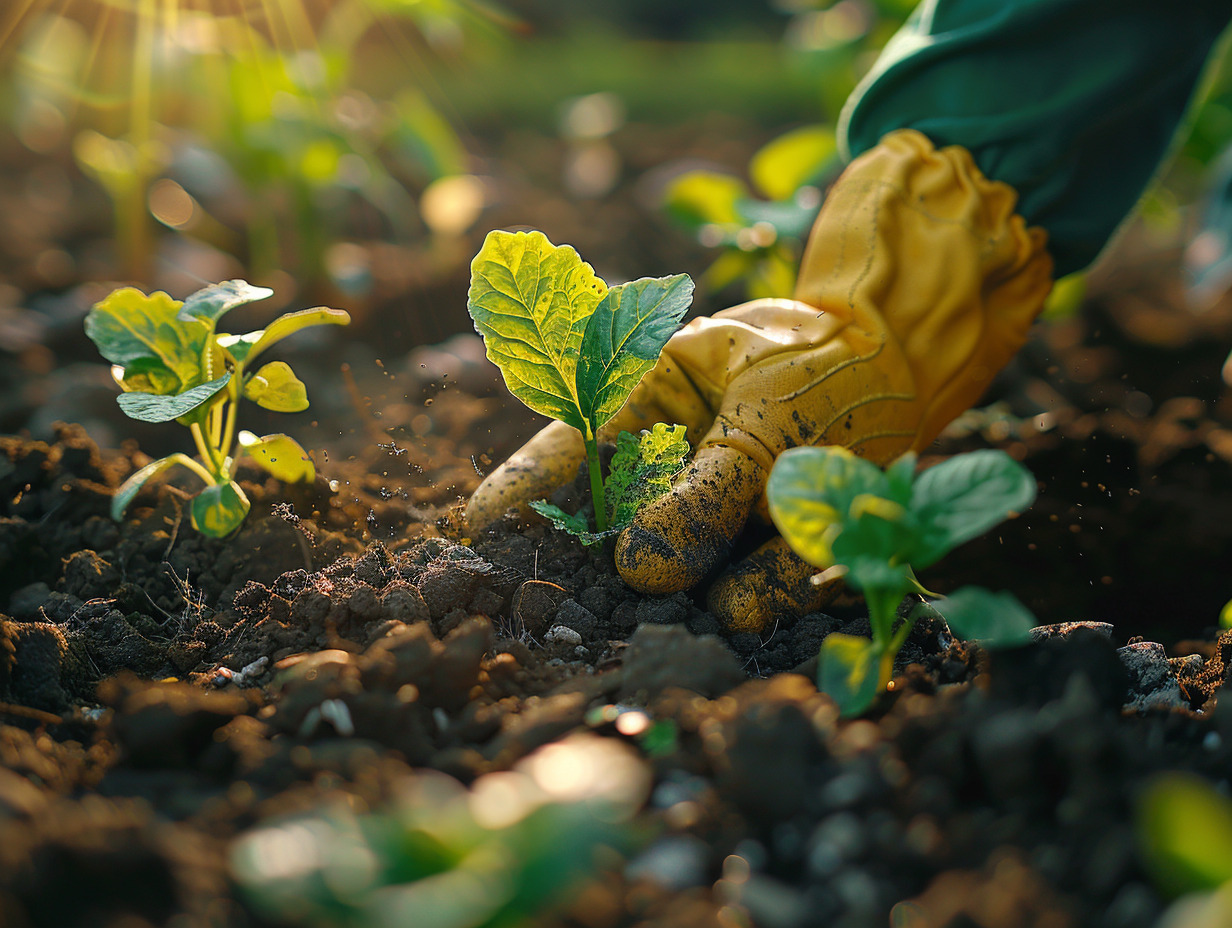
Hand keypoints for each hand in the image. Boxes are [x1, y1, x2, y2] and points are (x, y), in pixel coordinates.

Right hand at [467, 130, 1052, 631]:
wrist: (910, 355)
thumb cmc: (816, 356)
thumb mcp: (759, 406)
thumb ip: (707, 487)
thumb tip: (640, 568)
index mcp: (643, 411)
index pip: (567, 455)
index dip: (522, 497)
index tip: (480, 540)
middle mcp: (673, 472)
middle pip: (613, 528)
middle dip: (589, 572)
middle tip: (556, 612)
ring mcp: (722, 516)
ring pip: (685, 566)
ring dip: (675, 595)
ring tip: (660, 621)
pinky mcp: (782, 552)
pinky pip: (763, 583)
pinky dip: (759, 596)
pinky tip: (746, 609)